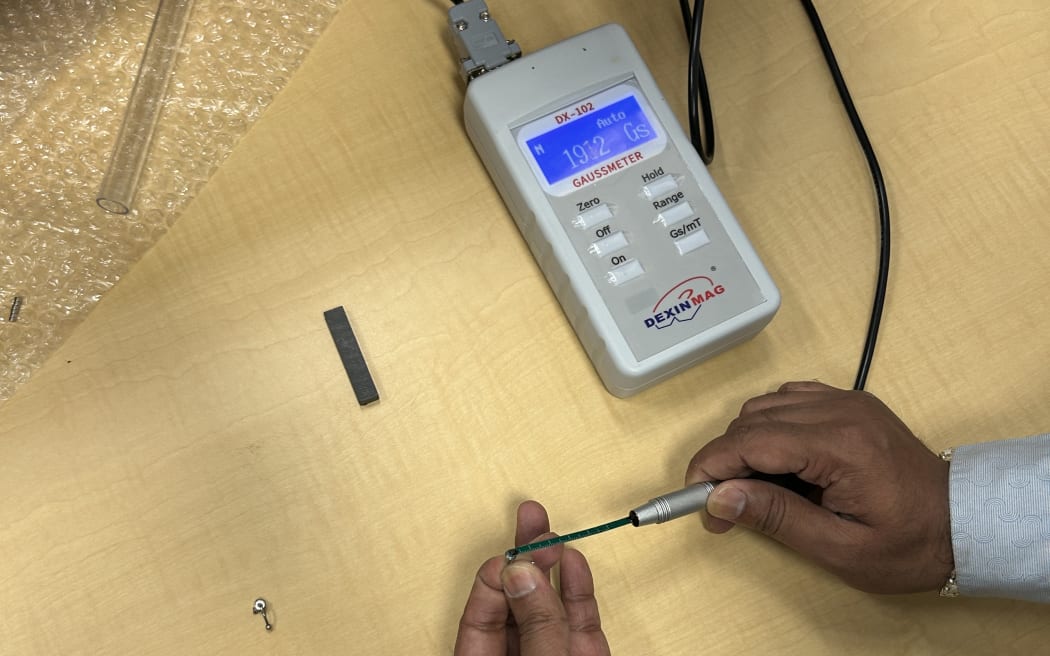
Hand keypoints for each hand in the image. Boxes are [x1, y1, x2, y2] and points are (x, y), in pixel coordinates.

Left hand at [455, 501, 611, 655]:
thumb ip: (536, 629)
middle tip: (530, 518)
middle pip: (515, 603)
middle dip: (524, 558)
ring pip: (549, 608)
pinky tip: (573, 562)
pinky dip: (578, 592)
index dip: (497, 578)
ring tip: (551, 533)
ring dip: (552, 568)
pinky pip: (579, 624)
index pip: (481, 617)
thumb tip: (523, 575)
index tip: (515, 555)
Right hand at [686, 381, 952, 593]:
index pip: (752, 440)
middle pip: (752, 420)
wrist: (963, 522)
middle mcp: (840, 411)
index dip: (712, 466)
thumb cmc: (909, 544)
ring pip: (765, 405)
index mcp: (841, 447)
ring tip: (753, 487)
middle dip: (724, 460)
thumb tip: (719, 498)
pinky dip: (769, 425)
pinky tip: (777, 459)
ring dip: (744, 443)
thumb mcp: (841, 549)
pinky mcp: (848, 401)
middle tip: (722, 508)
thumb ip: (777, 518)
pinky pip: (788, 399)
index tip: (694, 497)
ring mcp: (846, 401)